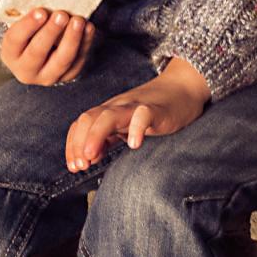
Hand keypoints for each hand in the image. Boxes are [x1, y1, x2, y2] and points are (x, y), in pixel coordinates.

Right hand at [1, 8, 93, 86]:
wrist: (41, 53)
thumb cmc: (31, 32)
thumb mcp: (25, 24)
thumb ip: (33, 15)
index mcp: (10, 53)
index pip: (15, 40)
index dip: (28, 25)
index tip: (41, 10)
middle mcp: (25, 70)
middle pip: (37, 52)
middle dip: (51, 32)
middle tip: (61, 14)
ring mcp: (47, 77)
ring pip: (61, 61)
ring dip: (71, 39)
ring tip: (79, 20)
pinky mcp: (66, 77)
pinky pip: (78, 62)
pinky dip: (85, 44)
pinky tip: (89, 28)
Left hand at [65, 58, 210, 171]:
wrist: (183, 88)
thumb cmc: (153, 111)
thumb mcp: (126, 126)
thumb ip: (107, 139)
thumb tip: (89, 157)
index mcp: (108, 112)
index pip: (80, 125)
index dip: (73, 145)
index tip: (74, 167)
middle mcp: (117, 108)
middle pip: (88, 118)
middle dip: (79, 142)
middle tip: (81, 166)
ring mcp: (135, 107)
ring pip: (109, 115)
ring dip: (95, 135)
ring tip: (91, 156)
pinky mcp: (156, 109)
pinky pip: (143, 115)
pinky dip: (136, 128)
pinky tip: (134, 144)